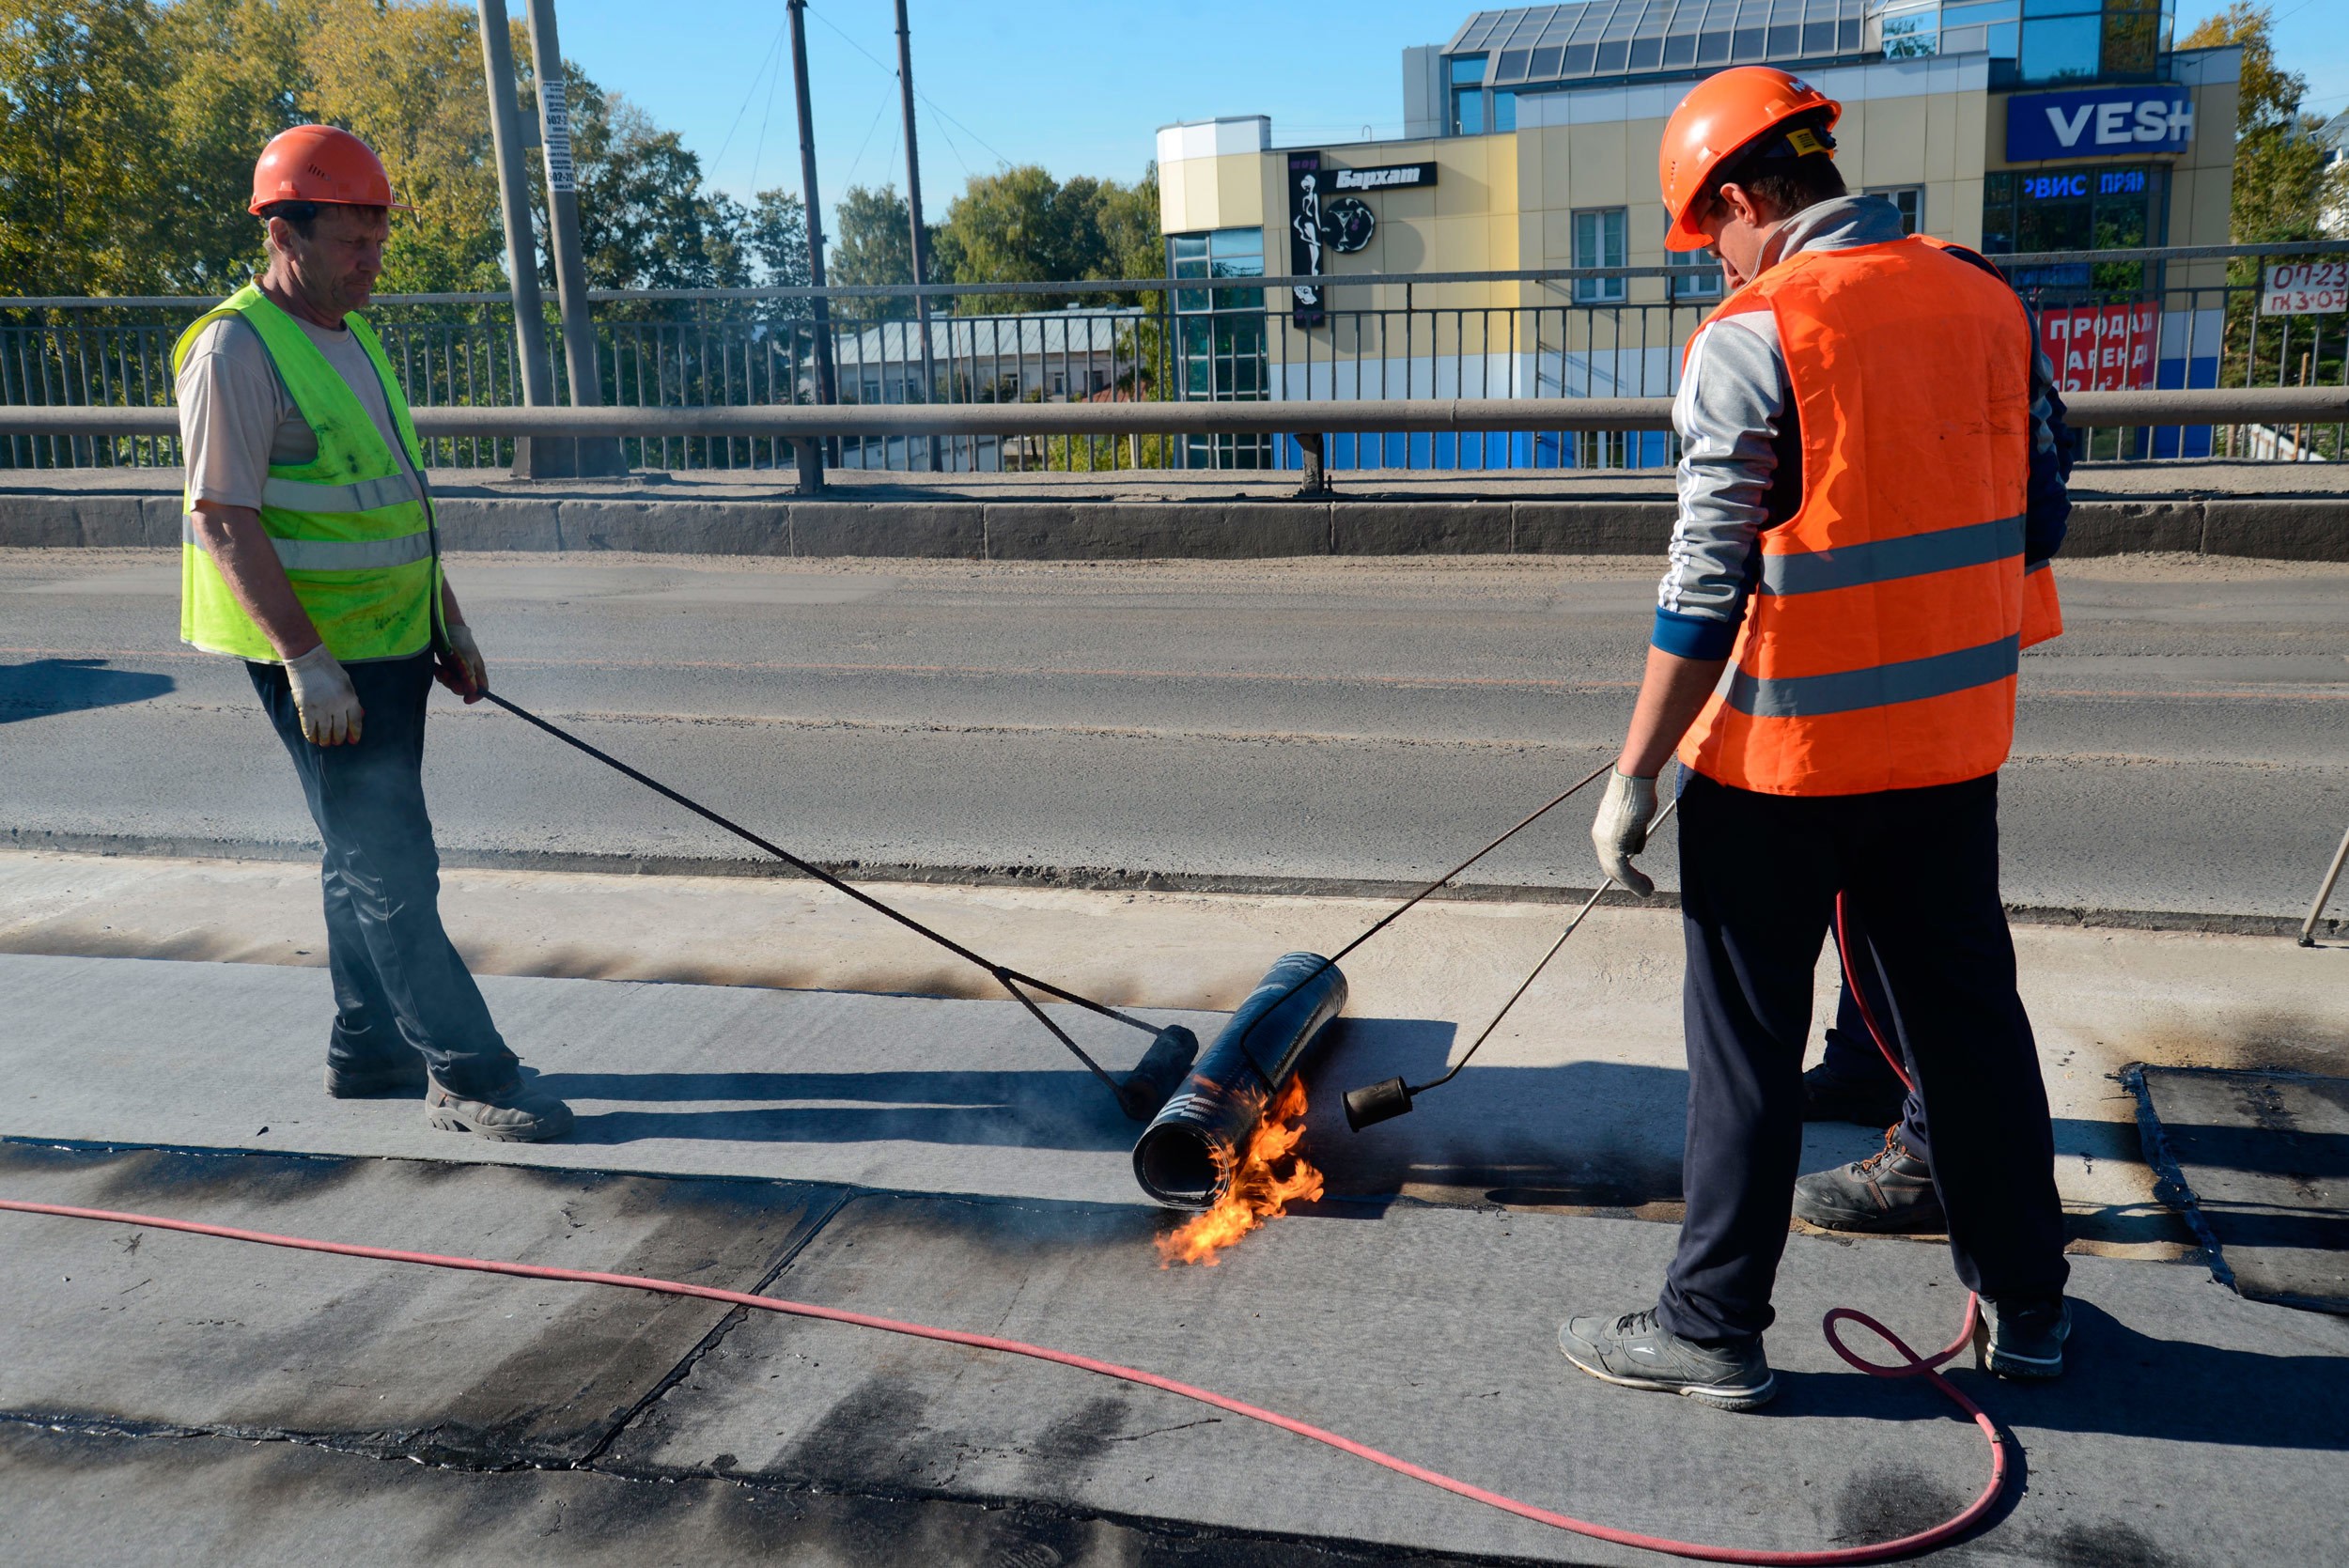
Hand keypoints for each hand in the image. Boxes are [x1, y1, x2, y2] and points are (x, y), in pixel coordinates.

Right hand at [284, 643, 362, 745]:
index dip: (354, 733)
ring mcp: (322, 708)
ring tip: (325, 743)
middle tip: (336, 743)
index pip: (355, 721)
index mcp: (350, 698)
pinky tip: (312, 739)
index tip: (353, 741)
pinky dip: (311, 735)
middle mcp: (337, 706)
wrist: (307, 659)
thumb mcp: (346, 682)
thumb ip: (351, 699)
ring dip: (325, 739)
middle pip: (340, 729)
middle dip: (339, 738)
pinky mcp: (306, 708)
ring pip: (325, 731)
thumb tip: (357, 715)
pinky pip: (309, 727)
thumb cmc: (328, 669)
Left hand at [435, 621, 486, 702]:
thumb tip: (473, 692)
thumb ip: (468, 675)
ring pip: (451, 682)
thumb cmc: (459, 641)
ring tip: (439, 668)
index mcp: (477, 669)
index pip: (482, 688)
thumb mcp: (464, 659)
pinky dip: (439, 673)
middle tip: (446, 675)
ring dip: (444, 678)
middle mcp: (468, 670)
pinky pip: (443, 676)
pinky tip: (436, 665)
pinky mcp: (447, 665)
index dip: (476, 695)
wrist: (445, 625)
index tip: (466, 700)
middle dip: (454, 684)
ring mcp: (457, 668)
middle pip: (464, 687)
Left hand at [1590, 768, 1658, 897]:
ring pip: (1617, 872)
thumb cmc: (1637, 793)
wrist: (1633, 781)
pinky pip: (1624, 871)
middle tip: (1644, 888)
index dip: (1623, 870)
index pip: (1610, 857)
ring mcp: (1606, 842)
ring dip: (1634, 885)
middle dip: (1628, 881)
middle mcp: (1601, 838)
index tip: (1637, 877)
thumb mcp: (1636, 819)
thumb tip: (1637, 850)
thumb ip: (1634, 835)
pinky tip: (1646, 888)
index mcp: (1603, 831)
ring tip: (1647, 891)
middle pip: (1611, 867)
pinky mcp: (1615, 844)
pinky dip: (1635, 883)